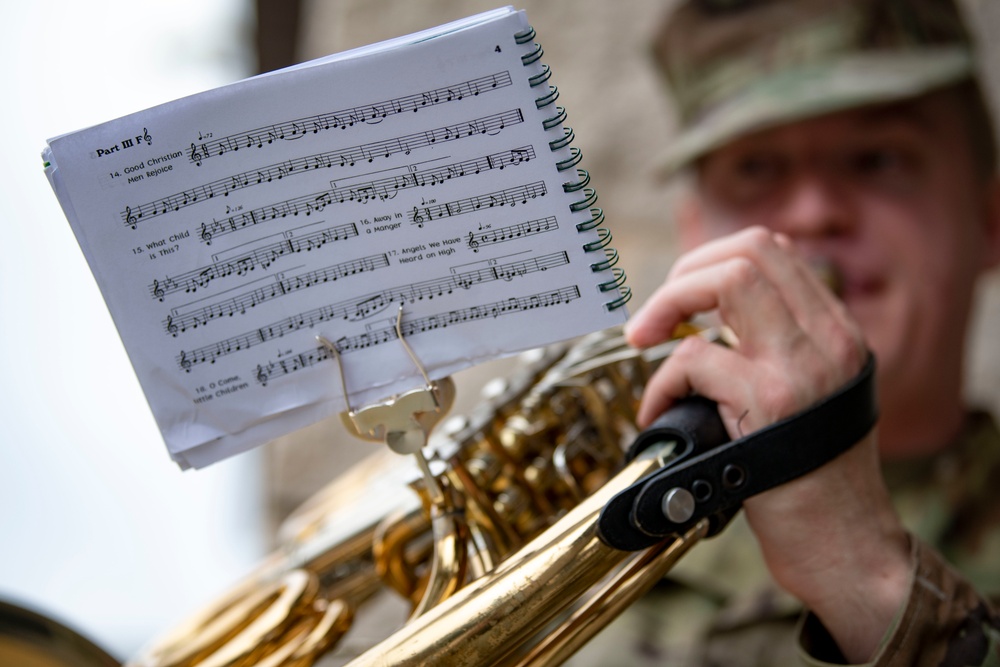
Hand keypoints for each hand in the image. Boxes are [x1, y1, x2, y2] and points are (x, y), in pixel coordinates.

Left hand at [625, 227, 910, 661]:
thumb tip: (700, 322)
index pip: (771, 250)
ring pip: (728, 282)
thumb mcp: (810, 401)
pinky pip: (694, 359)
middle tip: (652, 320)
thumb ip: (773, 354)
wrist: (846, 549)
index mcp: (837, 332)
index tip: (678, 300)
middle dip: (684, 273)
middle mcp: (829, 338)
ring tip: (643, 343)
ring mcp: (804, 366)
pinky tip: (657, 415)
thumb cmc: (812, 480)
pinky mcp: (774, 402)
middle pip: (750, 250)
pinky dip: (660, 384)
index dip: (709, 261)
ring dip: (666, 307)